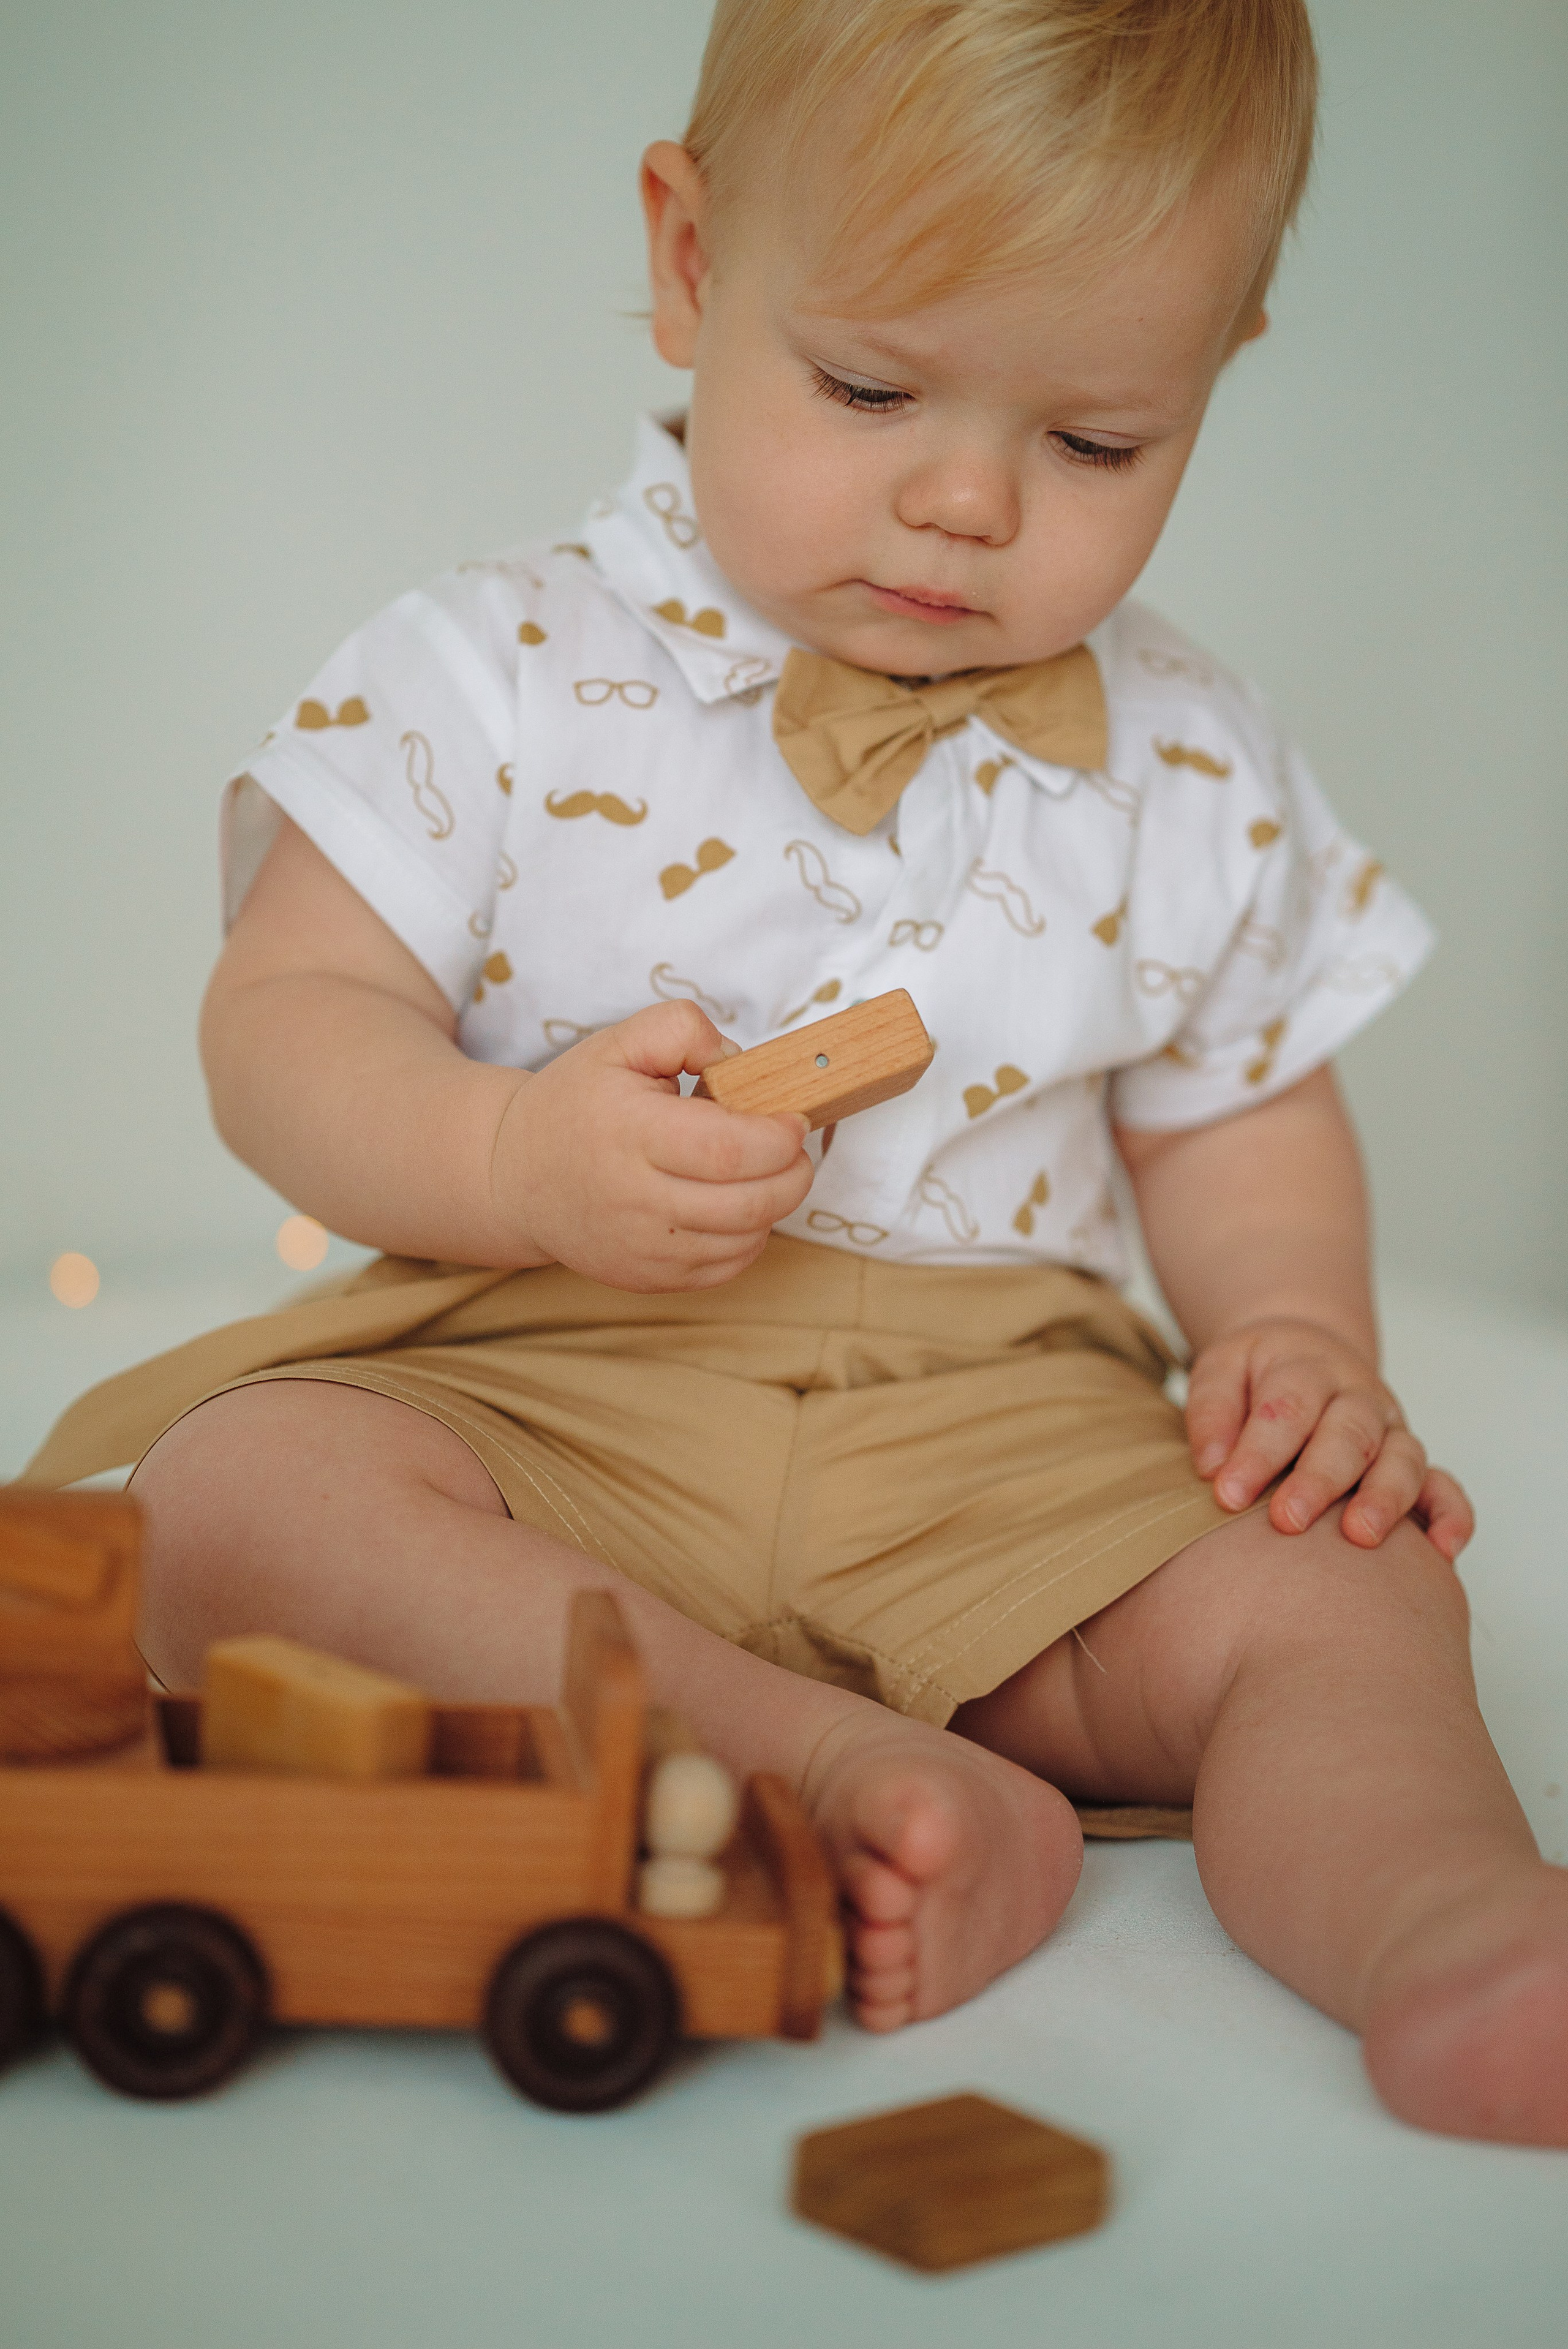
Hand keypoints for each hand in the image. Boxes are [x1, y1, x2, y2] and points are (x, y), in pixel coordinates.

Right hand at [491, 1001, 812, 1290]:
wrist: (515, 1176)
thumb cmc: (575, 1105)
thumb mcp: (617, 1044)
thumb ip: (680, 1029)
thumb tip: (736, 1059)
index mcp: (629, 1133)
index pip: (728, 1150)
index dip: (778, 1138)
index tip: (792, 1120)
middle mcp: (635, 1199)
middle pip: (748, 1203)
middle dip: (793, 1175)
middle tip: (795, 1149)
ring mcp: (642, 1248)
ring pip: (744, 1239)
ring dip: (775, 1205)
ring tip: (763, 1172)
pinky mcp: (648, 1278)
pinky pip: (726, 1268)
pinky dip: (750, 1237)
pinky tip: (736, 1205)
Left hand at [1186, 1317, 1473, 1560]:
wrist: (1305, 1349)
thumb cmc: (1256, 1372)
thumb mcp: (1223, 1369)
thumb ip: (1214, 1411)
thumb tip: (1211, 1464)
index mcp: (1307, 1369)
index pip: (1286, 1409)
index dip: (1257, 1453)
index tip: (1227, 1494)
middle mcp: (1357, 1397)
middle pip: (1348, 1435)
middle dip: (1319, 1480)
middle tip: (1287, 1520)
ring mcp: (1390, 1430)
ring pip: (1401, 1458)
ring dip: (1384, 1498)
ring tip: (1359, 1537)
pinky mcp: (1411, 1462)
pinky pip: (1443, 1486)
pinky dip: (1451, 1515)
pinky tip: (1441, 1550)